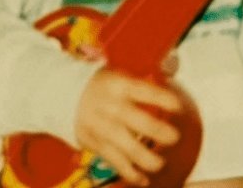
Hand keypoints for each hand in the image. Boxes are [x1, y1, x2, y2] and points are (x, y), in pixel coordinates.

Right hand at [75, 67, 182, 186]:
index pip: (144, 91)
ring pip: (127, 147)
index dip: (163, 99)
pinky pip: (116, 161)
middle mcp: (111, 107)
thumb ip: (146, 74)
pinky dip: (130, 173)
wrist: (65, 96)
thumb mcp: (120, 72)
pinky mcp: (96, 144)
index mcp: (119, 85)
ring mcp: (103, 128)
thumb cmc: (102, 85)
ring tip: (160, 163)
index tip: (178, 107)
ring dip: (147, 158)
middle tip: (174, 137)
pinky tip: (143, 180)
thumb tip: (174, 66)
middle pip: (138, 121)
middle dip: (159, 131)